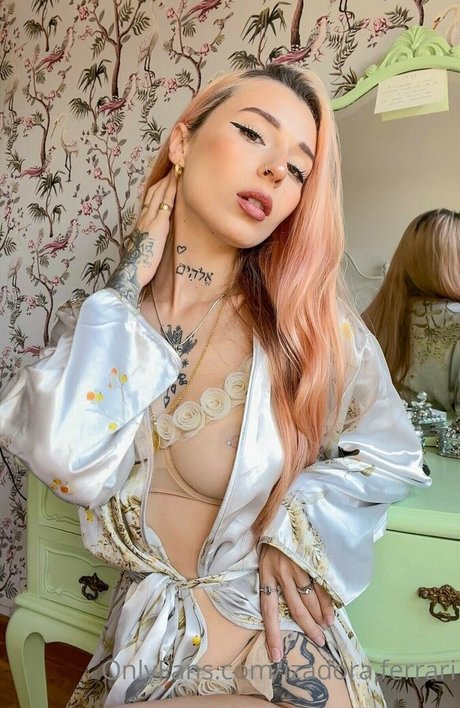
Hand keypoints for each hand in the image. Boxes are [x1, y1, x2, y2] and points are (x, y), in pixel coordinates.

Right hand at [106, 170, 177, 305]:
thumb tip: (155, 239)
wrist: (132, 272)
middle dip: (164, 178)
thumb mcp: (144, 248)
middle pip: (154, 191)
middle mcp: (144, 217)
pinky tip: (178, 181)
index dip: (158, 187)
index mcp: (141, 223)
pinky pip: (166, 202)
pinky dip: (172, 189)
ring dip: (168, 179)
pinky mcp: (158, 224)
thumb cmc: (138, 266)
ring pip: (160, 193)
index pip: (150, 199)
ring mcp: (150, 219)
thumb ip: (150, 240)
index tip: (166, 176)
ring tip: (177, 167)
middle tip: (173, 164)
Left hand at [258, 544, 334, 662]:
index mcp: (265, 573)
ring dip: (320, 615)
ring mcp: (297, 565)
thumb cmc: (273, 535)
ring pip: (310, 598)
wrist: (286, 507)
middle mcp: (281, 571)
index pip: (268, 610)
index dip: (273, 634)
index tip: (277, 656)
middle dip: (308, 627)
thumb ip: (271, 578)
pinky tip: (332, 610)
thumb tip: (282, 603)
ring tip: (326, 626)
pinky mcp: (311, 557)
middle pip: (295, 608)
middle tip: (319, 641)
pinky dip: (328, 600)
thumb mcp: (265, 555)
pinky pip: (321, 585)